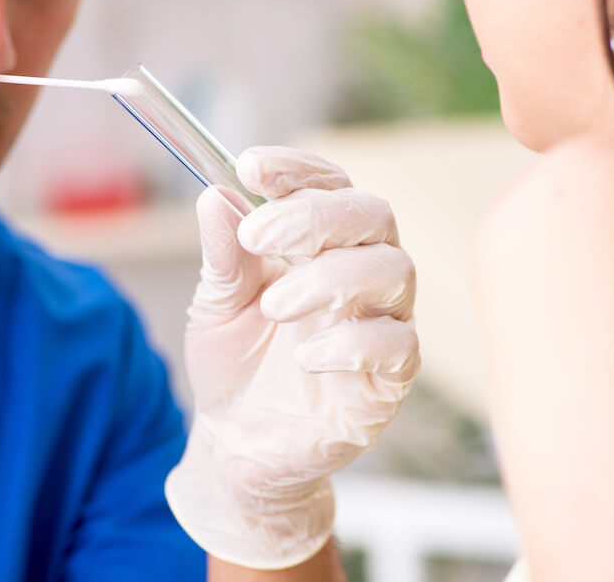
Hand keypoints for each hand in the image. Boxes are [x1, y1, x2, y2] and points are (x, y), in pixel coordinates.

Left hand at [165, 146, 419, 569]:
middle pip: (372, 214)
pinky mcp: (390, 379)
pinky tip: (305, 356)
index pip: (329, 184)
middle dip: (315, 216)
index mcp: (319, 243)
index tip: (249, 166)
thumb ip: (223, 254)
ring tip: (274, 307)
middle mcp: (359, 271)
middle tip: (256, 236)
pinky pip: (399, 345)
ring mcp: (380, 322)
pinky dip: (353, 343)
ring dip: (330, 277)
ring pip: (394, 270)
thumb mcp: (214, 305)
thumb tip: (215, 195)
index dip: (297, 169)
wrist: (238, 446)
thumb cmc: (234, 365)